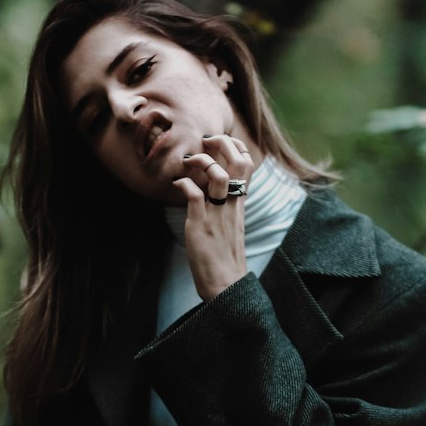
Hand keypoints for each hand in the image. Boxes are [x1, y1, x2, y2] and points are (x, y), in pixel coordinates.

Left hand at [171, 134, 253, 301]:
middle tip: (205, 141)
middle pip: (239, 161)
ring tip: (188, 162)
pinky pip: (194, 195)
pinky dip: (184, 183)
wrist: (225, 284)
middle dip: (223, 143)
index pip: (247, 164)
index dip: (235, 146)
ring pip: (219, 174)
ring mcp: (217, 214)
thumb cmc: (224, 257)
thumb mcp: (230, 226)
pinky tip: (177, 184)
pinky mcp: (201, 225)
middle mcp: (232, 205)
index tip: (218, 143)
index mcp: (240, 204)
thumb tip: (212, 190)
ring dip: (202, 161)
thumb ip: (226, 206)